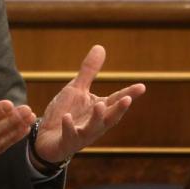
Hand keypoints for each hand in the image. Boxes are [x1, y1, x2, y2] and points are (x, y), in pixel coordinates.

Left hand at [32, 45, 145, 165]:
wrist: (47, 138)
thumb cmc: (66, 112)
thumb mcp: (77, 89)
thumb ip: (89, 71)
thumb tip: (100, 47)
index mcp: (99, 109)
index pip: (116, 100)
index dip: (129, 94)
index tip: (142, 86)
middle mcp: (95, 123)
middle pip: (110, 117)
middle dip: (119, 109)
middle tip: (128, 99)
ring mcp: (82, 134)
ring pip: (93, 128)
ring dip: (97, 118)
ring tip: (99, 105)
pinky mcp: (67, 141)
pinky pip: (69, 135)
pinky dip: (69, 127)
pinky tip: (67, 117)